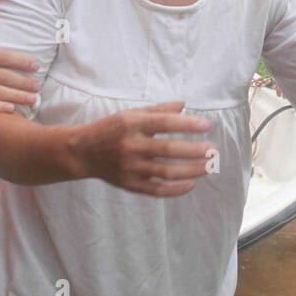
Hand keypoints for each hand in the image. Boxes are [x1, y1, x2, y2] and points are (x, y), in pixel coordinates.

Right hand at [73, 101, 214, 197]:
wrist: (81, 152)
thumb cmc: (109, 129)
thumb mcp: (130, 114)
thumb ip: (157, 110)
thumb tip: (183, 105)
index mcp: (132, 124)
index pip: (164, 123)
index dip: (187, 124)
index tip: (207, 125)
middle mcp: (131, 146)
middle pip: (168, 150)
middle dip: (194, 151)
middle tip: (213, 150)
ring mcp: (130, 168)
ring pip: (166, 172)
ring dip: (191, 171)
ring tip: (208, 167)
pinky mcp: (129, 184)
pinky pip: (156, 190)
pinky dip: (175, 190)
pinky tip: (191, 184)